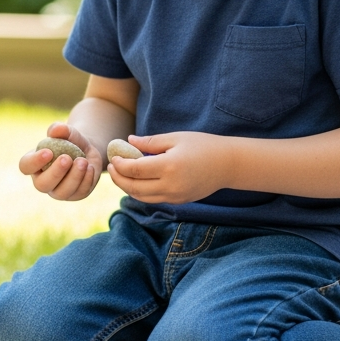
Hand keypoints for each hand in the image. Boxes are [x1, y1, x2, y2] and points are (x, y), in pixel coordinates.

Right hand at [18, 122, 102, 200]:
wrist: (86, 151)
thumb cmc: (70, 140)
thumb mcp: (67, 131)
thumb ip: (60, 129)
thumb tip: (56, 130)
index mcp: (34, 164)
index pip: (26, 166)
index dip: (34, 162)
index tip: (48, 152)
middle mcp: (43, 180)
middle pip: (42, 185)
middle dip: (55, 173)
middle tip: (66, 158)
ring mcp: (58, 191)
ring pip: (62, 192)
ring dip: (73, 177)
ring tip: (83, 161)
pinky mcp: (75, 195)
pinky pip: (79, 193)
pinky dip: (86, 180)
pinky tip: (90, 168)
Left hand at [106, 132, 228, 203]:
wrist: (228, 164)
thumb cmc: (203, 146)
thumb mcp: (176, 138)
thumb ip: (150, 142)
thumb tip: (128, 141)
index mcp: (168, 167)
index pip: (134, 170)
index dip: (120, 164)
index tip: (114, 157)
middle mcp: (170, 185)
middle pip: (133, 187)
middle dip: (118, 178)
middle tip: (112, 167)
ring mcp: (175, 196)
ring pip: (141, 197)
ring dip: (127, 187)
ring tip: (121, 174)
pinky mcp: (179, 201)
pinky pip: (153, 199)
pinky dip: (141, 192)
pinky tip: (137, 181)